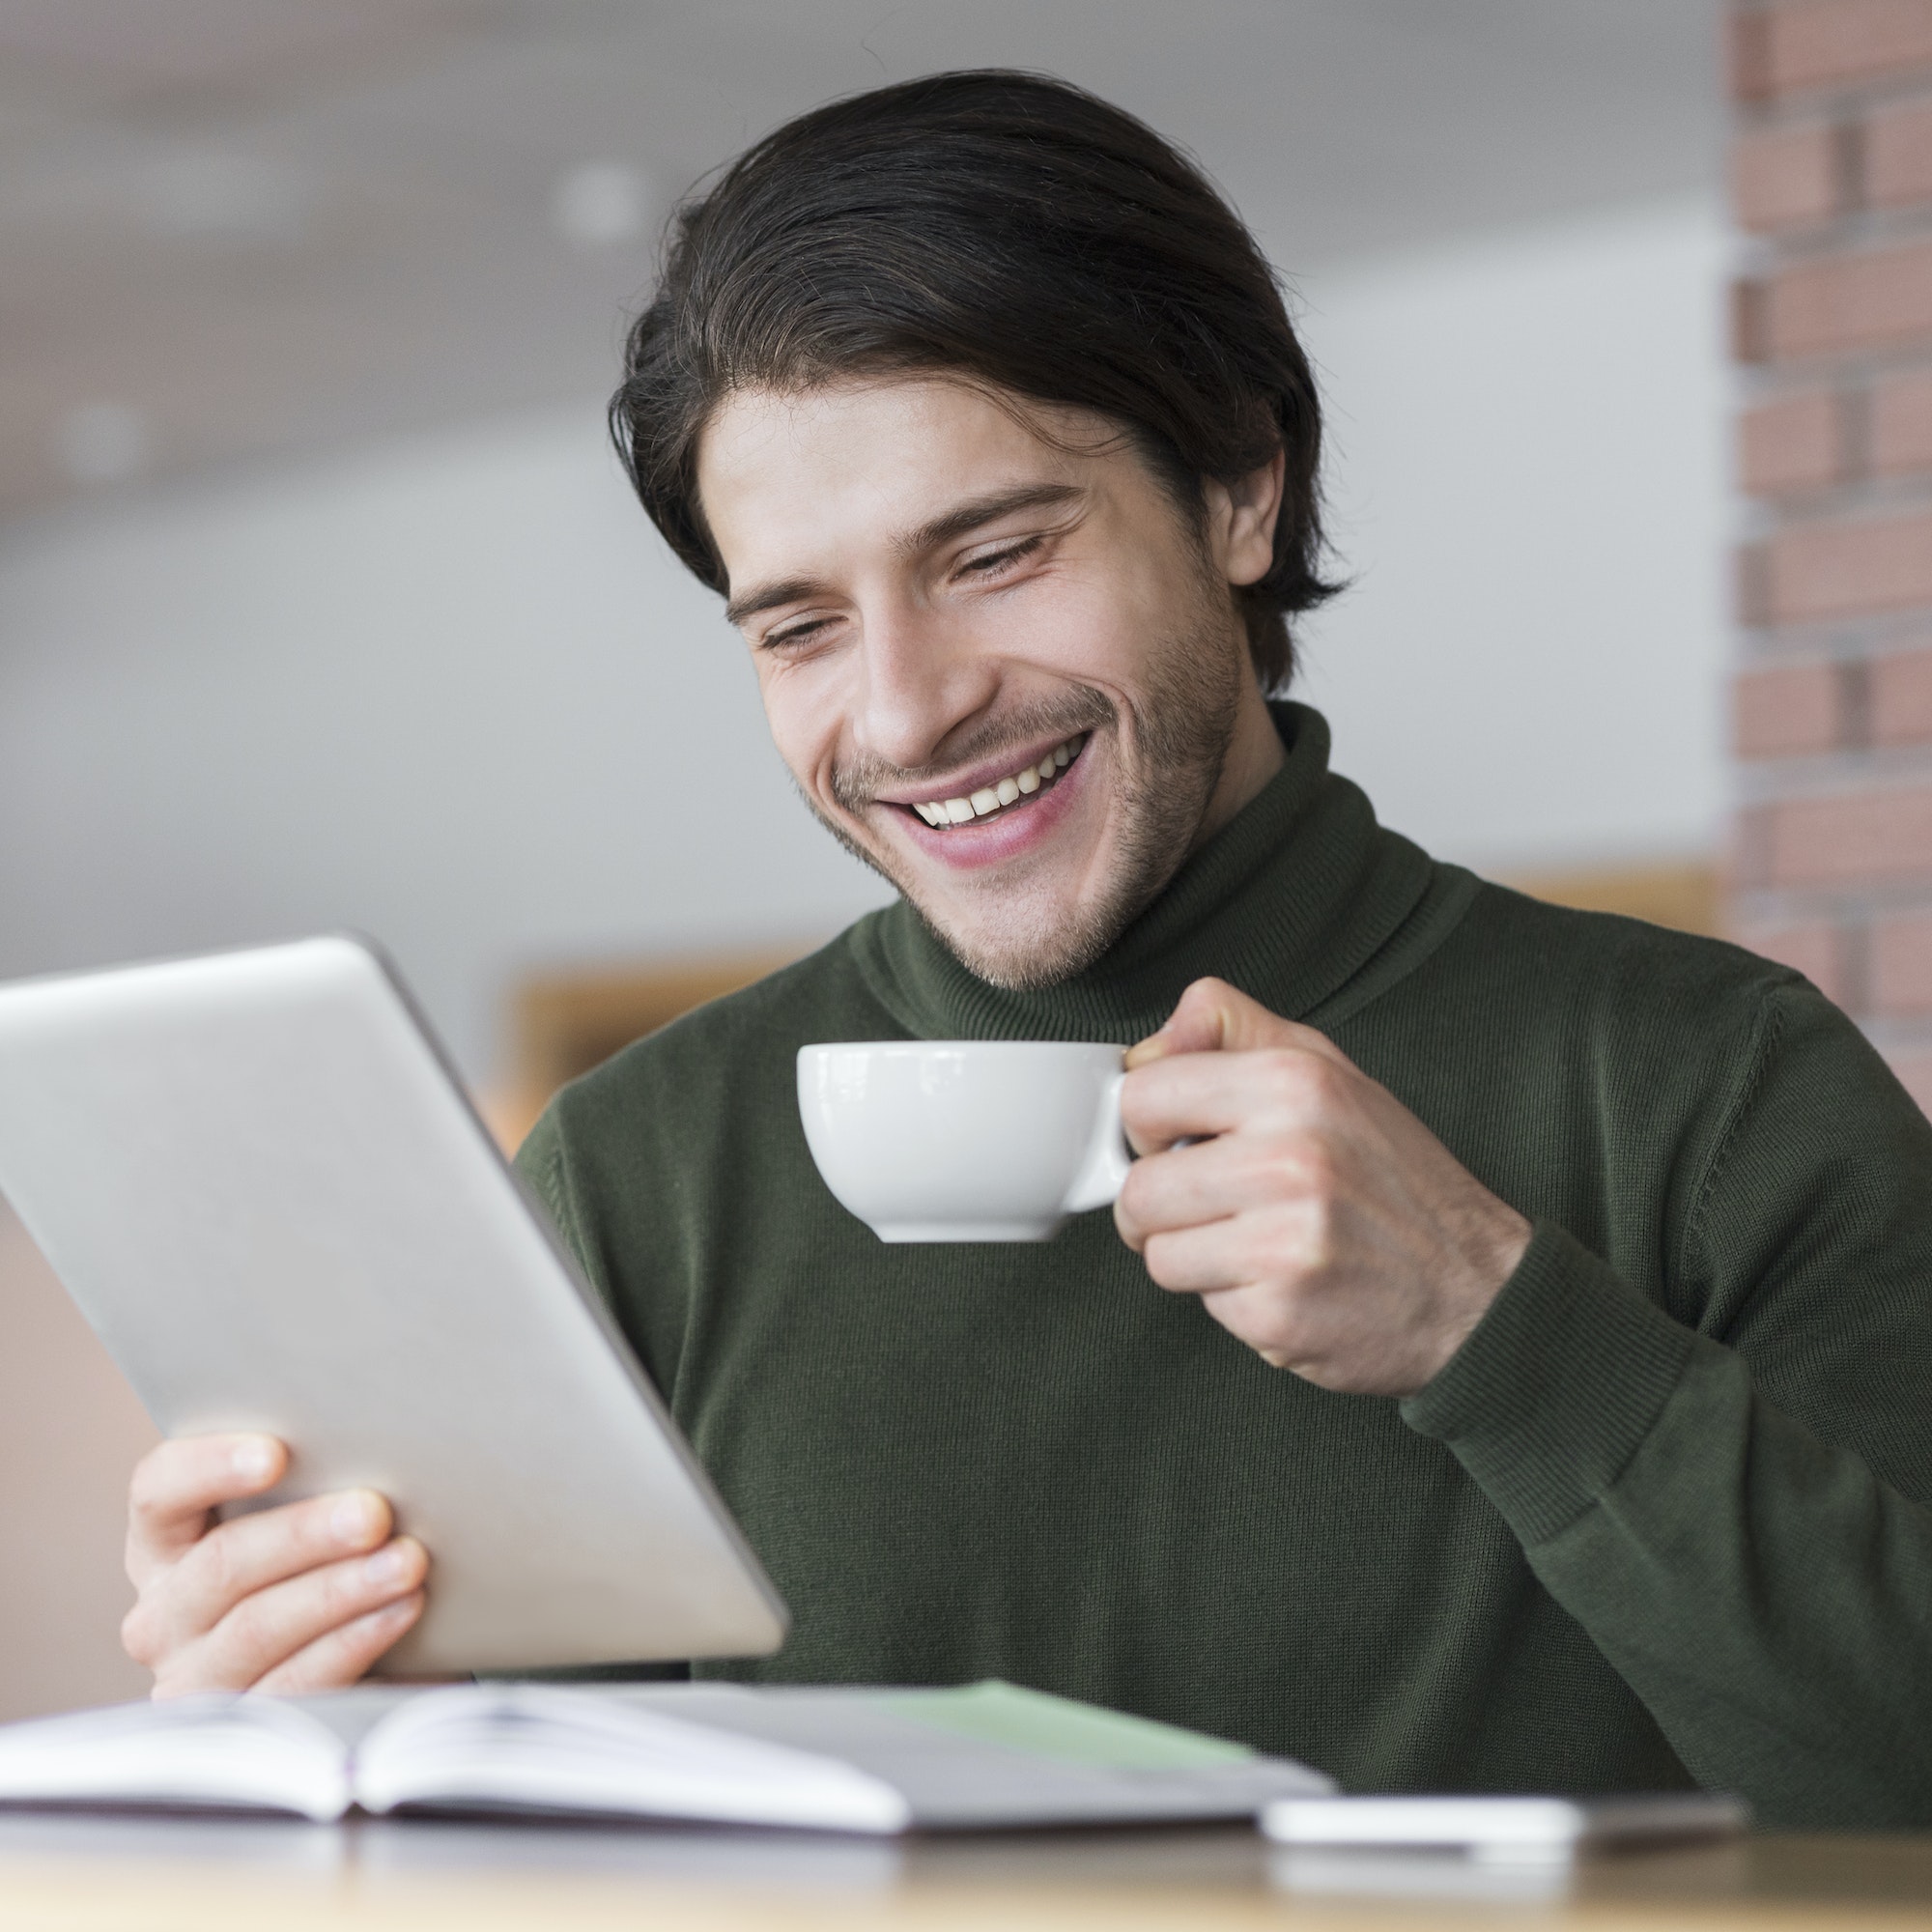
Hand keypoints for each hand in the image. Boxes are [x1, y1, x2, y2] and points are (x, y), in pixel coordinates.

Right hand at [122, 1434, 427, 1697]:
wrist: (345, 1657)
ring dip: (339, 1591)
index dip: (210, 1466)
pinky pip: (296, 1682)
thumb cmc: (318, 1560)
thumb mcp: (299, 1518)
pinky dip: (355, 1641)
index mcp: (163, 1543)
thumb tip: (366, 1439)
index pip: (158, 1491)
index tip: (276, 1453)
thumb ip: (308, 1482)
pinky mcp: (242, 1725)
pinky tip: (402, 1610)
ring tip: (404, 1562)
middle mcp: (163, 1614)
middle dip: (304, 1535)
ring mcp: (194, 1678)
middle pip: (222, 1564)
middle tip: (374, 1513)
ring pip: (258, 1628)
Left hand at [1114, 978, 1531, 1396]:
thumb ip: (1234, 1033)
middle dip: (1163, 1205)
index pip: (1143, 1094)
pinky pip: (1200, 1303)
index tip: (1176, 1142)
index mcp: (1295, 1083)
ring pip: (1157, 1250)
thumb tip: (1146, 1045)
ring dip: (1193, 1255)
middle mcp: (1291, 1155)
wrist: (1476, 1290)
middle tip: (1216, 1206)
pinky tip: (1284, 1281)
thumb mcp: (1328, 1072)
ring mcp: (1285, 1239)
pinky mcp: (1279, 1310)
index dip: (1147, 1126)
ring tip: (1255, 1242)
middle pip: (1139, 1187)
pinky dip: (1232, 1299)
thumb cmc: (1395, 1181)